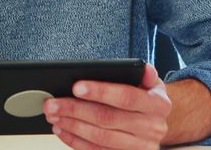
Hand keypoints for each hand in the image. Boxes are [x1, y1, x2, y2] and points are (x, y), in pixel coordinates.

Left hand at [43, 63, 170, 149]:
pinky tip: (63, 130)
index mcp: (158, 105)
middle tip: (52, 103)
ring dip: (72, 126)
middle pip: (107, 119)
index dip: (100, 92)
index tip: (76, 87)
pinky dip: (76, 142)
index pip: (126, 97)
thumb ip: (145, 74)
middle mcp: (151, 128)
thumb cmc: (146, 98)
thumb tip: (144, 68)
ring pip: (99, 137)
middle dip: (75, 110)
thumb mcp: (151, 83)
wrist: (156, 124)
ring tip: (54, 116)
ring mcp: (140, 147)